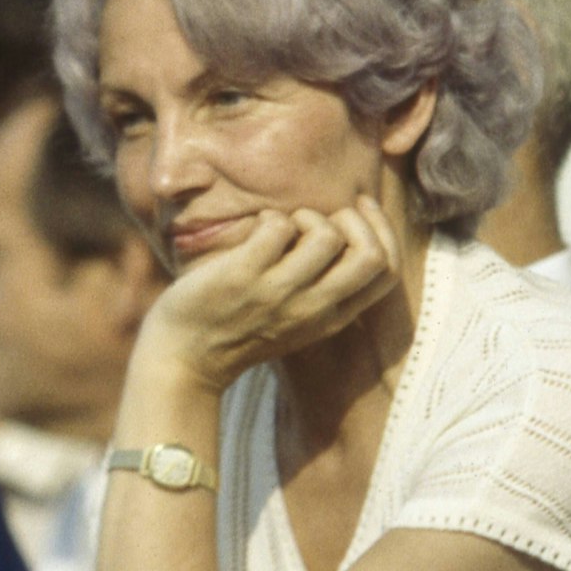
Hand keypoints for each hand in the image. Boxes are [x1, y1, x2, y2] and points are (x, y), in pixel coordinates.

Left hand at [137, 197, 401, 392]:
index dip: (383, 231)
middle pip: (370, 255)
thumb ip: (328, 286)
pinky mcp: (242, 277)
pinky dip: (269, 217)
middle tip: (323, 217)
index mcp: (333, 318)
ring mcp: (278, 294)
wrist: (183, 360)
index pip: (388, 272)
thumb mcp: (299, 319)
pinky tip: (254, 229)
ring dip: (307, 215)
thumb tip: (351, 230)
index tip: (360, 210)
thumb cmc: (242, 328)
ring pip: (326, 235)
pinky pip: (277, 227)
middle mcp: (312, 308)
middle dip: (356, 220)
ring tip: (283, 225)